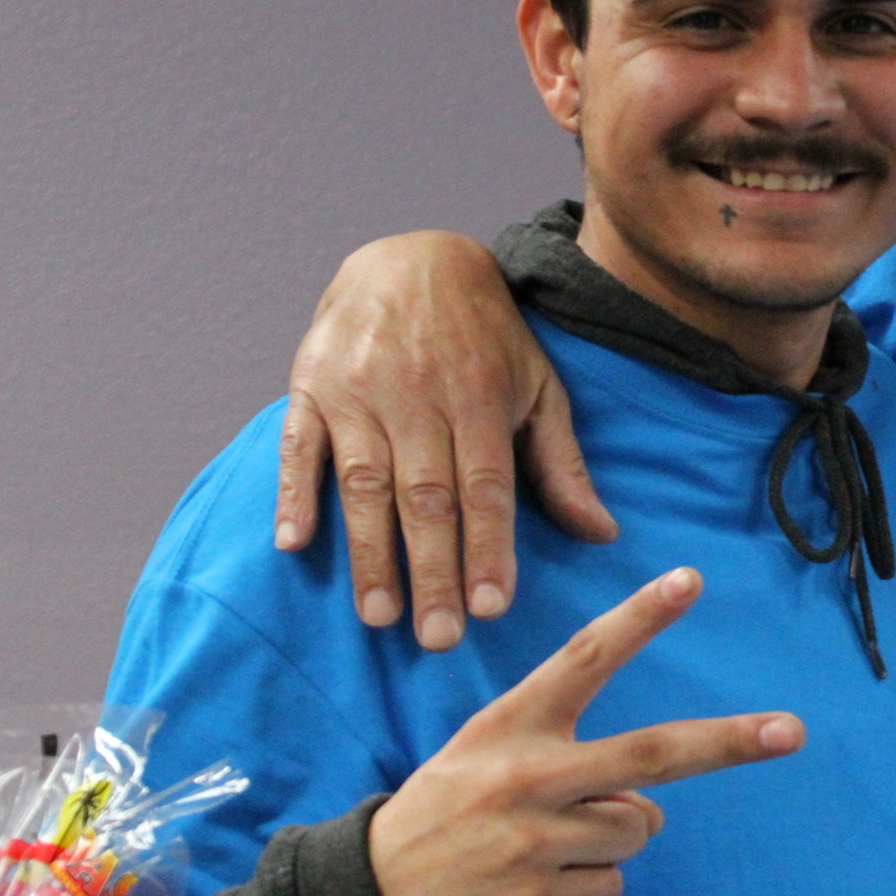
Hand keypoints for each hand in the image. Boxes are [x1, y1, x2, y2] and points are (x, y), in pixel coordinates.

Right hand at [276, 230, 615, 650]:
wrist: (411, 258)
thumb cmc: (486, 336)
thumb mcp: (538, 387)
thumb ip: (561, 464)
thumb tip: (602, 534)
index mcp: (477, 397)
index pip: (486, 486)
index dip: (488, 547)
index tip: (492, 607)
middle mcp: (416, 396)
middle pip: (425, 495)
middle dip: (432, 570)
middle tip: (438, 637)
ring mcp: (357, 391)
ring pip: (362, 481)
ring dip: (369, 552)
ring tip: (380, 615)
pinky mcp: (310, 385)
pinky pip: (298, 445)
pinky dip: (294, 493)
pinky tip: (293, 544)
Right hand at [366, 568, 803, 895]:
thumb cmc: (445, 817)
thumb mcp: (483, 758)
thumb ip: (568, 760)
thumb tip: (650, 807)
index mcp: (510, 726)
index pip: (584, 658)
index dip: (640, 618)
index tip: (691, 580)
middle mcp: (527, 775)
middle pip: (653, 752)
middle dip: (730, 741)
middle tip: (792, 731)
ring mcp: (534, 840)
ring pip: (638, 829)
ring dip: (612, 841)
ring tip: (544, 848)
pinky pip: (611, 885)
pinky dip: (587, 889)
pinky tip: (532, 888)